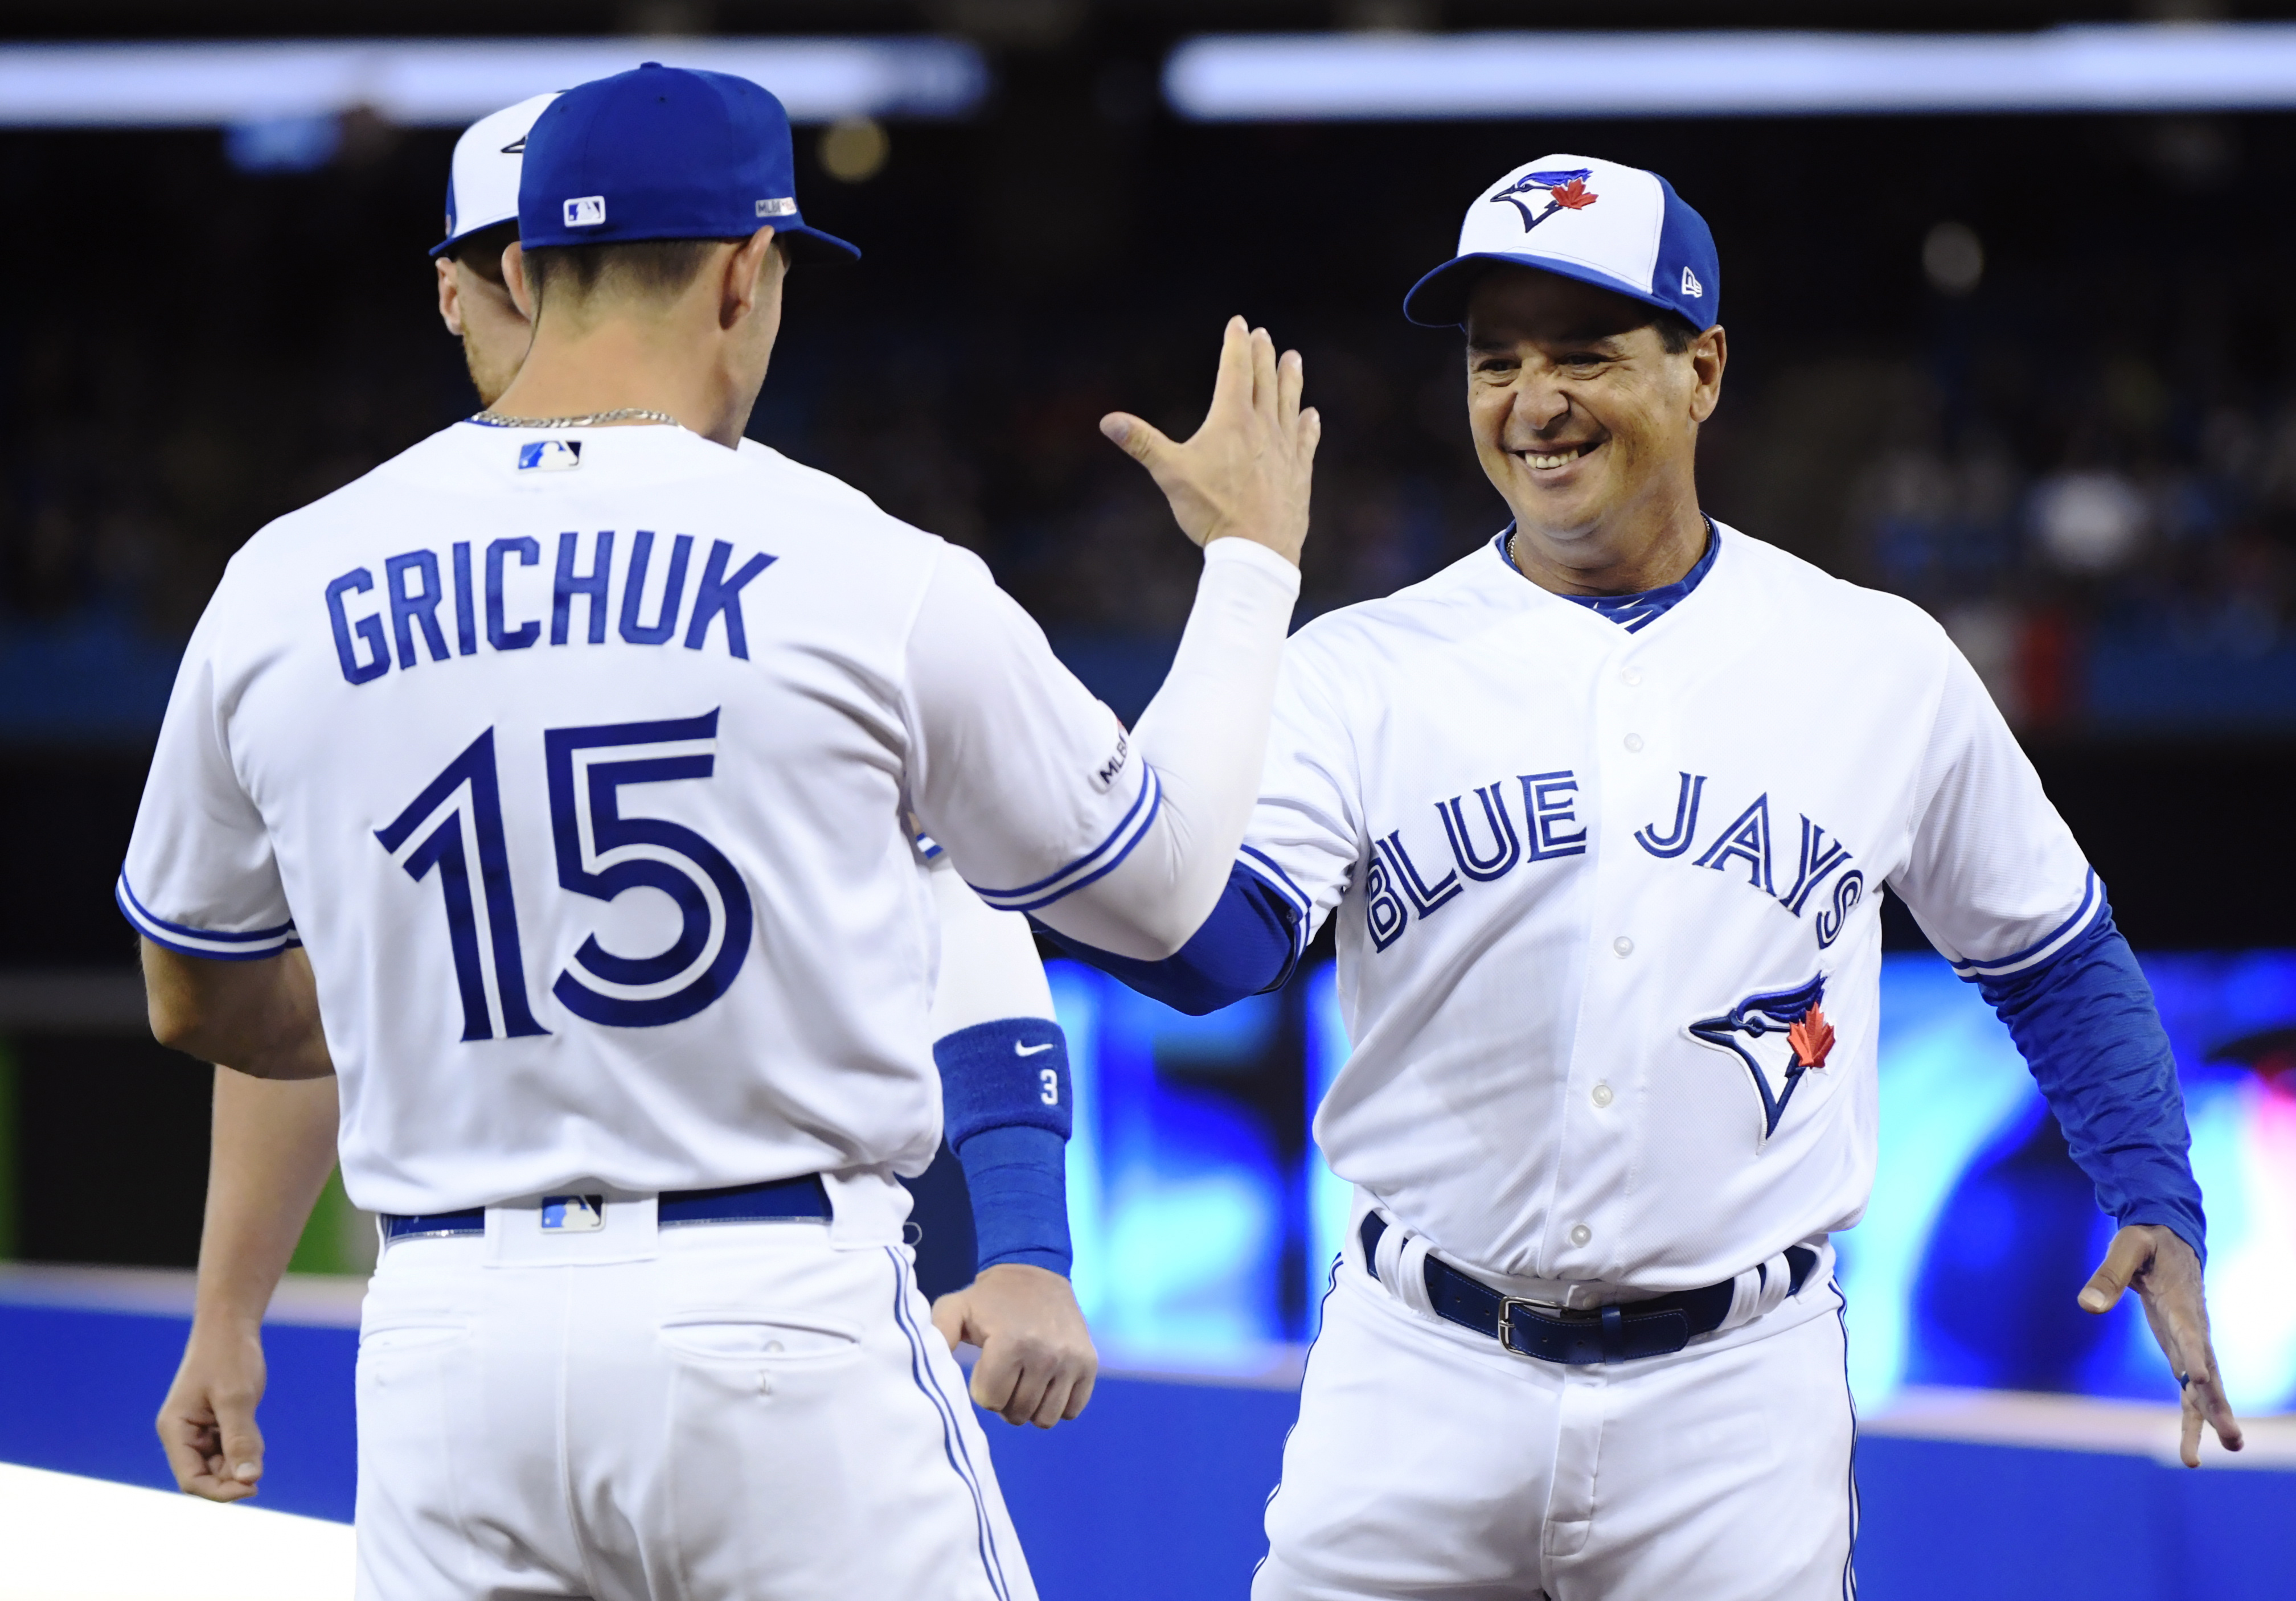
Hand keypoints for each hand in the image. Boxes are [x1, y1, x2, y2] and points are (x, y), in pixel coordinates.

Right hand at [156, 1319, 268, 1500]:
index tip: (253, 1487)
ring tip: (254, 1438)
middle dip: (231, 1477)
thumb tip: (250, 1480)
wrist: (230, 1327)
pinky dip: (242, 1450)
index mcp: (174, 1430)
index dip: (220, 1491)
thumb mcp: (236, 1398)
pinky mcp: (213, 1425)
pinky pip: (227, 1450)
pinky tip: (253, 1436)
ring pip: (218, 1466)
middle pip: (204, 1476)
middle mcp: (181, 1435)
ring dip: (238, 1463)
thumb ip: (241, 1439)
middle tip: (258, 1463)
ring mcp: (197, 1431)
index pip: (191, 1480)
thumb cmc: (229, 1357)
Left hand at [931, 1263, 1097, 1428]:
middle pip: (1018, 1413)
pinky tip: (1046, 1384)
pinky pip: (1072, 1410)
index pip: (991, 1401)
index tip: (986, 1367)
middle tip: (1005, 1376)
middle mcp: (1046, 1354)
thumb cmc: (990, 1299)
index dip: (983, 1388)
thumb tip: (924, 1366)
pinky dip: (1057, 1405)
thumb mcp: (955, 1308)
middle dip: (1005, 1400)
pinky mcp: (1089, 1364)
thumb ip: (937, 1335)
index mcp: (1010, 1343)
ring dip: (1030, 1407)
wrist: (1036, 1272)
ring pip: (1045, 1418)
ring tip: (1024, 1383)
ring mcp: (1071, 1361)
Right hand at [1100, 316, 1320, 565]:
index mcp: (1231, 419)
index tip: (1240, 323)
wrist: (1257, 549)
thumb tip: (1107, 421)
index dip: (1236, 343)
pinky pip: (1306, 439)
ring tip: (1293, 359)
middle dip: (1262, 354)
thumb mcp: (1170, 473)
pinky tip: (1312, 415)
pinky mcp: (1299, 472)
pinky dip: (1309, 424)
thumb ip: (1141, 443)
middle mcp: (1263, 426)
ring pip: (1290, 403)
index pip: (1235, 369)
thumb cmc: (1211, 510)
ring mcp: (1285, 448)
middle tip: (1264, 335)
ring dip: (1290, 379)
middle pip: (1265, 380)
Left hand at [2078, 1223, 2243, 1466]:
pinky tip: (2193, 1449)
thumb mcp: (2126, 1247)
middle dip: (2219, 1405)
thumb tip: (2085, 1306)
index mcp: (2181, 1302)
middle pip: (2210, 1371)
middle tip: (2233, 1438)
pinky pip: (2189, 1388)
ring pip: (2205, 1387)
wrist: (2171, 1237)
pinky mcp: (2182, 1351)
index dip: (2195, 1356)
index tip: (2203, 1380)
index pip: (2190, 1333)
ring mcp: (2191, 1343)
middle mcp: (2193, 1328)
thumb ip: (2108, 1275)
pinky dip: (2193, 1415)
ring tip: (2233, 1449)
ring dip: (2214, 1418)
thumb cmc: (2147, 1241)